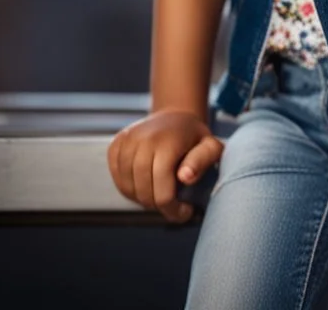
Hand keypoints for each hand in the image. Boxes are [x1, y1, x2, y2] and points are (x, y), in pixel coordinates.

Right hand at [107, 108, 224, 223]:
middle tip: (171, 204)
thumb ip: (203, 161)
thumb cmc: (195, 137)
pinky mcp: (117, 143)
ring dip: (142, 198)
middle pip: (143, 191)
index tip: (185, 212)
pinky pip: (117, 177)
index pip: (162, 191)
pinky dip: (128, 187)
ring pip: (127, 187)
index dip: (173, 210)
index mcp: (167, 143)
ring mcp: (128, 140)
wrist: (175, 115)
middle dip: (157, 205)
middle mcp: (143, 140)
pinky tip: (144, 184)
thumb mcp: (210, 146)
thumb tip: (185, 177)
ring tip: (158, 193)